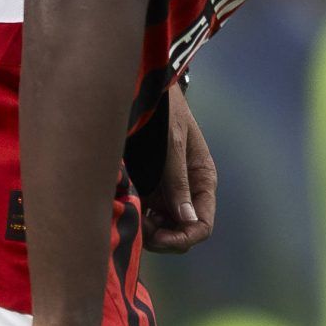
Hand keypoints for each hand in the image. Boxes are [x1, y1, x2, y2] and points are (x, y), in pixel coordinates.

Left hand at [143, 86, 217, 255]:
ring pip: (162, 229)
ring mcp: (167, 191)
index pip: (202, 225)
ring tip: (129, 213)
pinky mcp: (148, 188)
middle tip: (138, 225)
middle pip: (182, 233)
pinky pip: (146, 215)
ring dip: (147, 230)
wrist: (144, 88)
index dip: (182, 238)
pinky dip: (136, 218)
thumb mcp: (171, 142)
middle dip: (162, 237)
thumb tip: (187, 220)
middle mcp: (187, 190)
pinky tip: (123, 206)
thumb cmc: (164, 109)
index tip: (156, 236)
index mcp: (203, 180)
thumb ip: (177, 180)